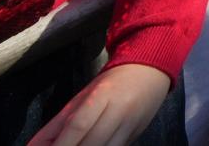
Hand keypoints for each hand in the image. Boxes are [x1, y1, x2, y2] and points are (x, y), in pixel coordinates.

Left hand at [30, 62, 171, 145]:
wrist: (152, 71)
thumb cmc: (112, 83)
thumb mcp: (82, 97)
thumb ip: (56, 125)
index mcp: (103, 95)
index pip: (79, 124)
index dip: (61, 144)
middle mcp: (119, 111)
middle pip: (92, 143)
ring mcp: (131, 125)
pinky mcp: (137, 136)